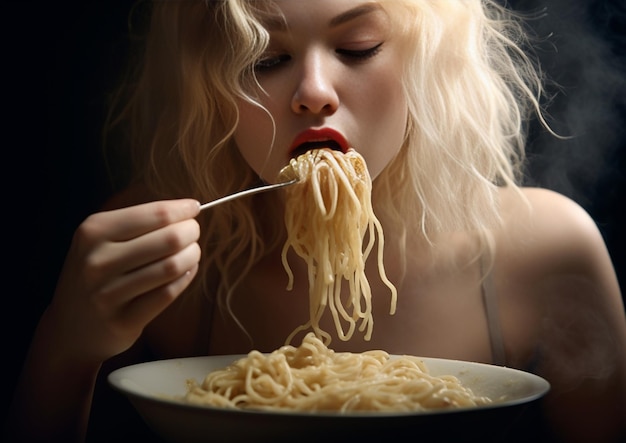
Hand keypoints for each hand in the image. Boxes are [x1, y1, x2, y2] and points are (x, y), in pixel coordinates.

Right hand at [45, 199, 200, 362]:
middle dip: (191, 233)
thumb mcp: (102, 240)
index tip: (194, 207)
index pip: (155, 214)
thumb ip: (140, 223)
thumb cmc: (97, 272)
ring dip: (191, 256)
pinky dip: (185, 279)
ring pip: (172, 266)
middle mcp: (97, 261)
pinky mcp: (123, 321)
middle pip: (169, 239)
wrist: (70, 326)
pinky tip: (185, 273)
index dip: (183, 210)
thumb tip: (188, 209)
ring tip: (192, 253)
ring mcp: (108, 294)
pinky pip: (168, 293)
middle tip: (193, 233)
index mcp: (94, 232)